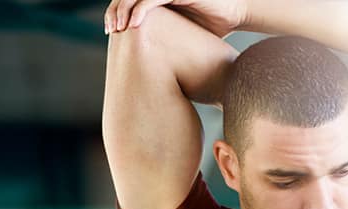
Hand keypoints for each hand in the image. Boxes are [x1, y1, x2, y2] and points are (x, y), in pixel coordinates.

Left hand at [104, 0, 248, 37]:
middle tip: (111, 30)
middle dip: (114, 11)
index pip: (128, 0)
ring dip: (123, 10)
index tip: (111, 31)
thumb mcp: (181, 35)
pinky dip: (140, 10)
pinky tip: (132, 25)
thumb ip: (164, 41)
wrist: (236, 13)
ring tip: (118, 28)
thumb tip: (147, 64)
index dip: (116, 12)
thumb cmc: (212, 27)